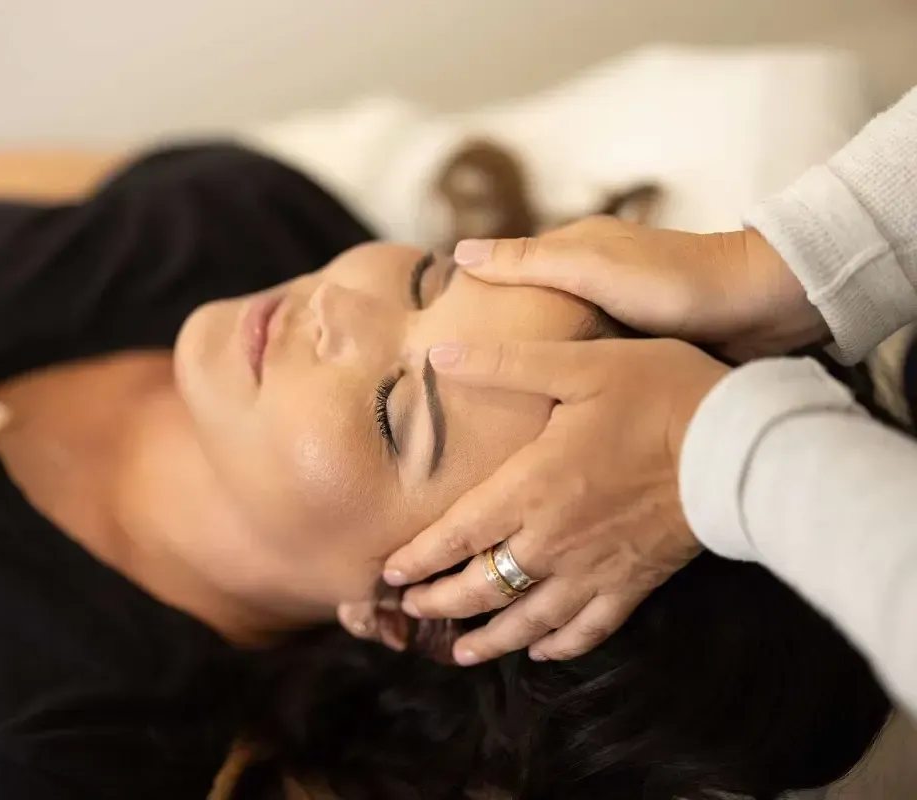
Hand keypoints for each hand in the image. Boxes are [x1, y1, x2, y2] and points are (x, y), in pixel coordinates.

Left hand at [383, 338, 727, 664]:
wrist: (742, 445)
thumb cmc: (660, 395)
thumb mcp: (578, 364)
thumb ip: (505, 364)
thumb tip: (439, 354)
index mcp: (530, 487)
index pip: (457, 535)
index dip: (419, 557)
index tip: (388, 572)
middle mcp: (553, 540)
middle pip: (482, 586)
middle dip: (440, 602)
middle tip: (410, 610)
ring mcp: (594, 569)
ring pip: (527, 620)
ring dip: (488, 638)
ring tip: (458, 651)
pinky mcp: (633, 583)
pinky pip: (587, 629)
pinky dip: (558, 645)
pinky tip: (540, 651)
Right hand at [453, 218, 828, 360]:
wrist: (760, 307)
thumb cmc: (675, 283)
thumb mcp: (591, 268)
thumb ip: (528, 262)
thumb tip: (460, 254)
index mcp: (576, 247)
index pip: (506, 266)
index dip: (473, 292)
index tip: (433, 326)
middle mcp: (591, 273)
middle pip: (528, 301)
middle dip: (496, 329)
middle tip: (453, 375)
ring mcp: (615, 306)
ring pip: (557, 329)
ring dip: (530, 354)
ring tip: (489, 397)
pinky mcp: (639, 337)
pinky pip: (587, 351)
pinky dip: (564, 367)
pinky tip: (547, 398)